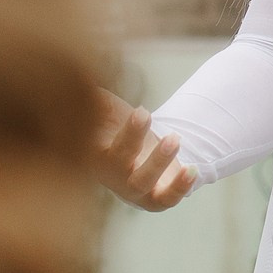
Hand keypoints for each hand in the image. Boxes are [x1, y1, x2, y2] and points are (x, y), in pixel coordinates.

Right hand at [92, 92, 194, 211]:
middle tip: (143, 112)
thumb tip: (80, 73)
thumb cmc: (113, 125)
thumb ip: (91, 93)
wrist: (136, 156)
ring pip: (141, 183)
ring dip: (157, 162)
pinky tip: (192, 169)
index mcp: (93, 150)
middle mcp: (111, 173)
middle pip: (116, 161)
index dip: (96, 123)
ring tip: (173, 138)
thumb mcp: (102, 105)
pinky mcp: (156, 198)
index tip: (115, 104)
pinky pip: (166, 199)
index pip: (88, 141)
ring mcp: (133, 189)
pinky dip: (179, 188)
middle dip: (130, 137)